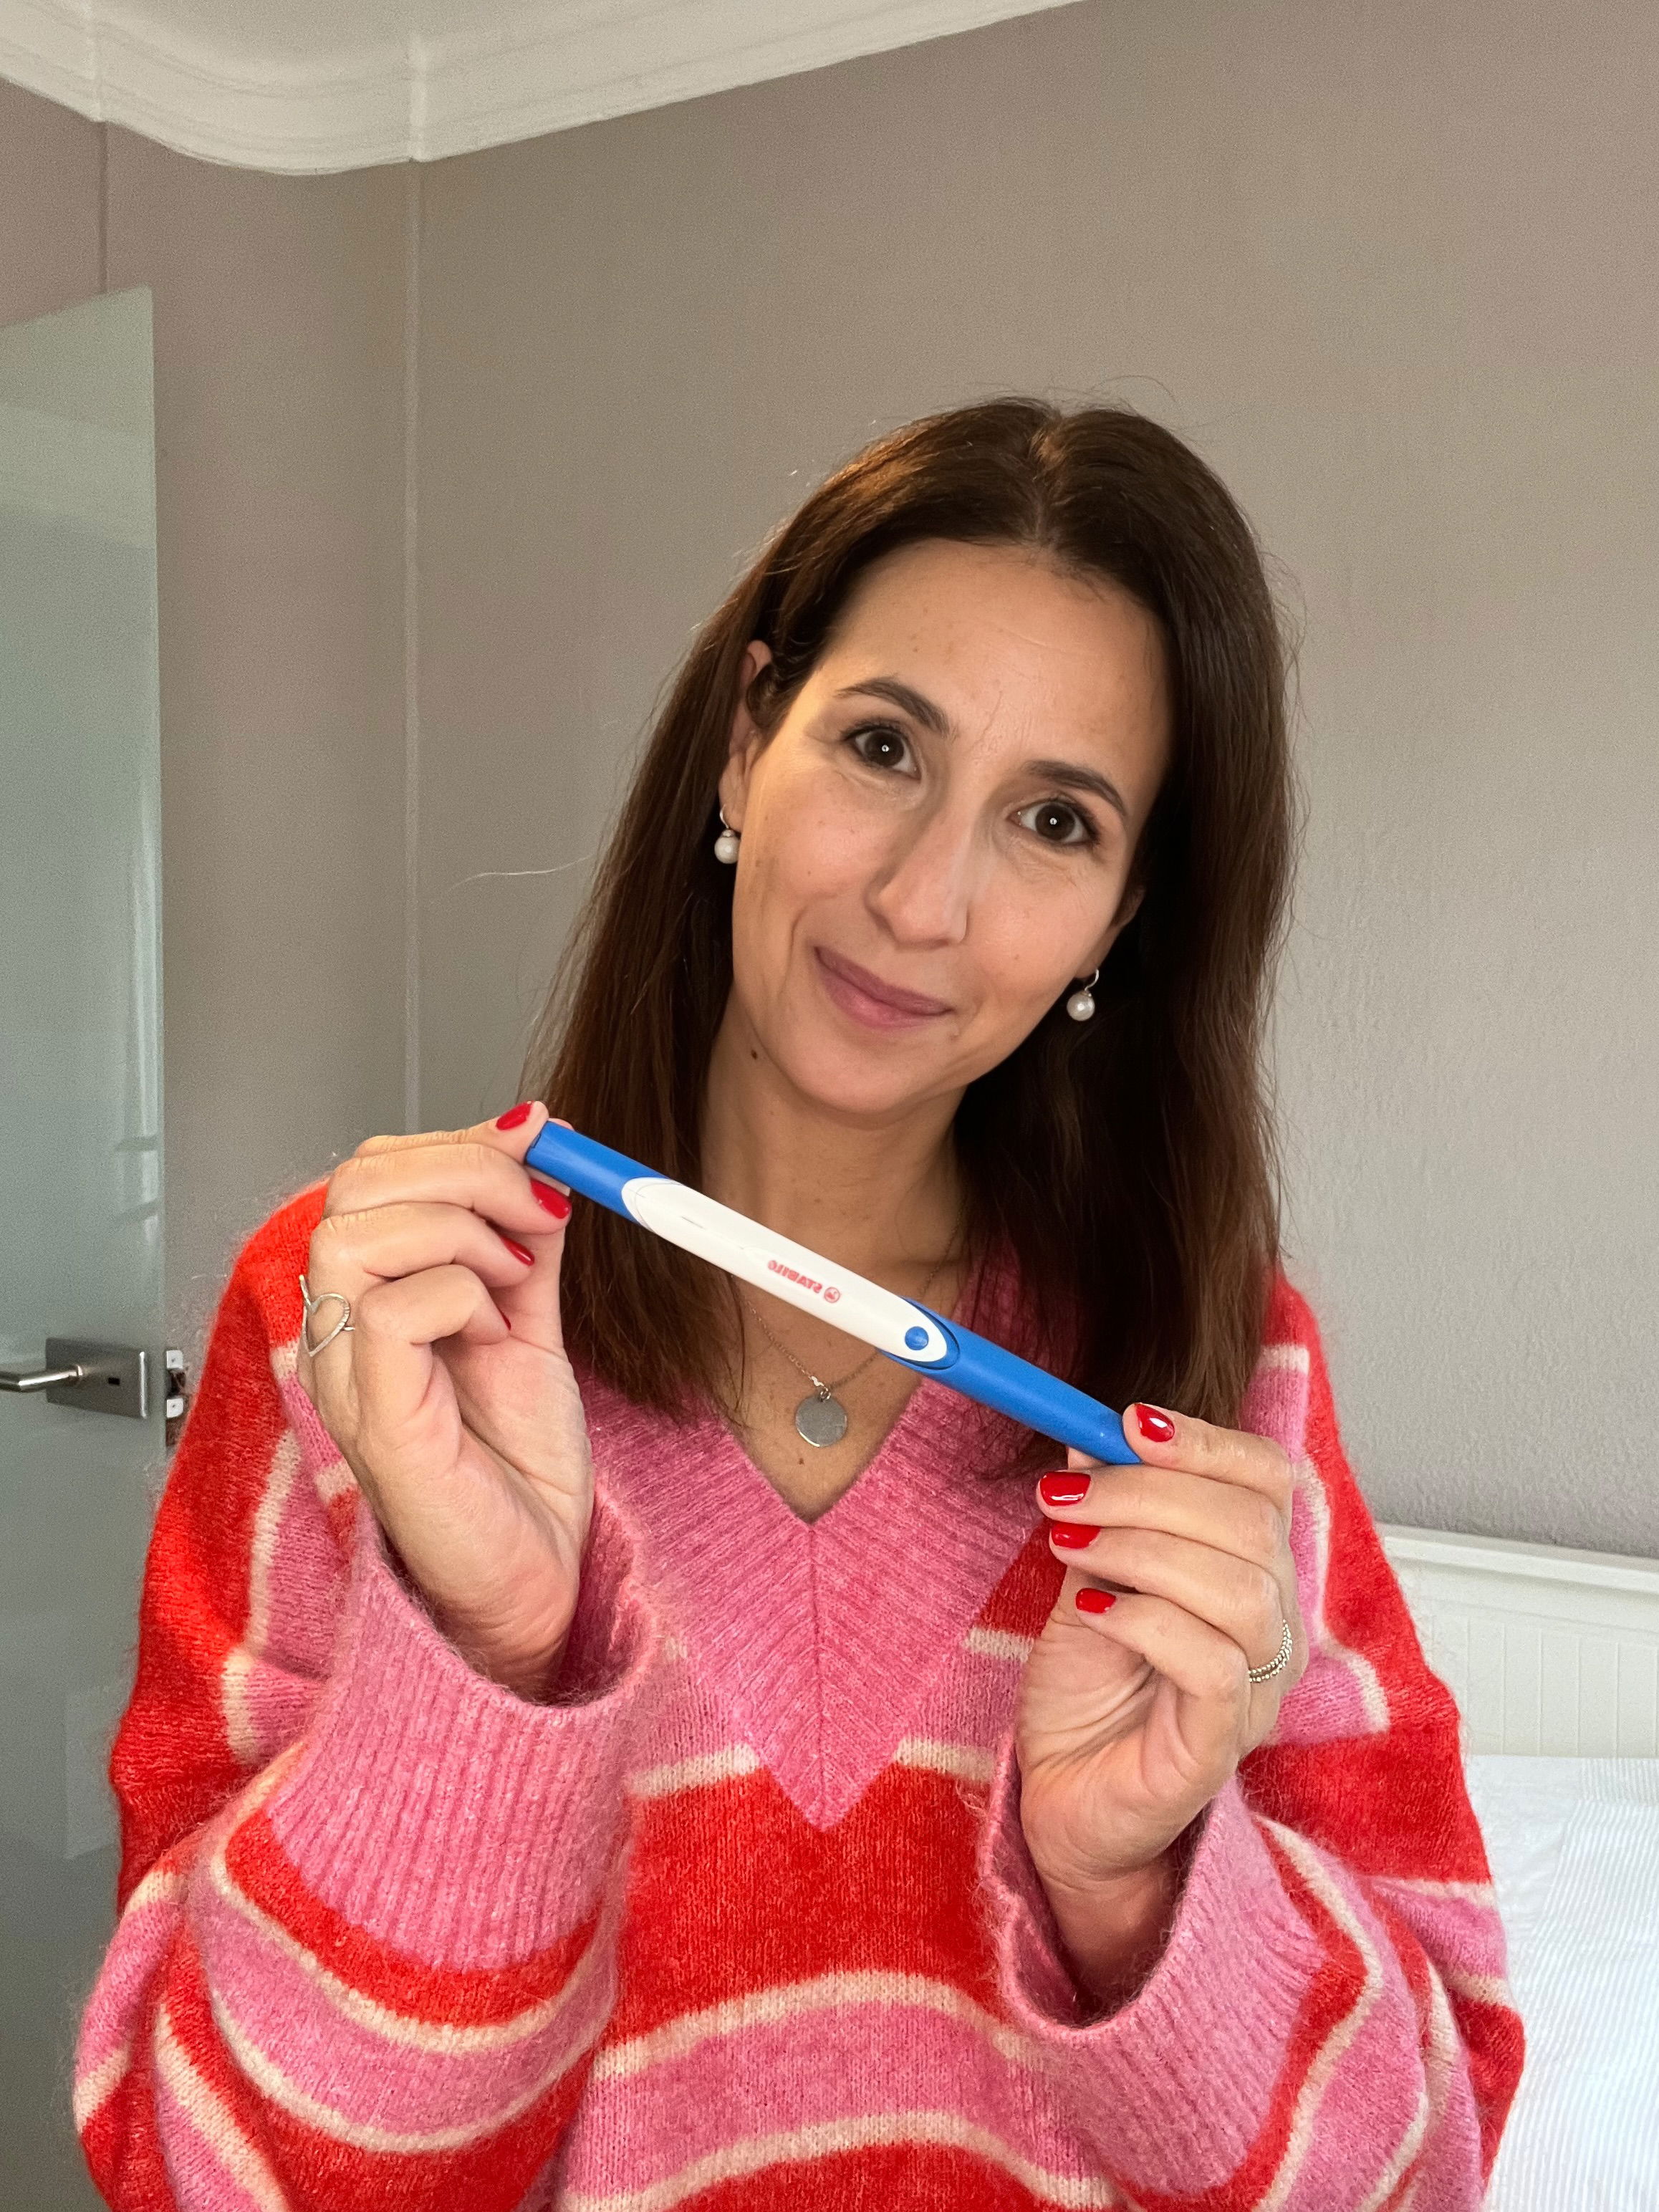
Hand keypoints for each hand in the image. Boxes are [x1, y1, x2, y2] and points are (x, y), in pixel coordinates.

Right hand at [296, 1102, 590, 1699]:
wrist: (537, 1575)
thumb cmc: (517, 1466)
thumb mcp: (533, 1321)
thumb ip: (526, 1241)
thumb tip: (541, 1150)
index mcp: (371, 1296)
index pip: (375, 1172)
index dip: (458, 1139)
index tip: (538, 1138)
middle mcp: (341, 1329)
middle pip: (354, 1184)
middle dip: (465, 1166)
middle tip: (536, 1209)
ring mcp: (346, 1373)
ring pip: (358, 1233)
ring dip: (463, 1230)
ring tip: (514, 1283)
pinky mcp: (373, 1417)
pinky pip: (394, 1306)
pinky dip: (464, 1297)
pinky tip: (495, 1337)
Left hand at [1014, 1401, 1305, 1980]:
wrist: (1064, 1802)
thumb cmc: (1089, 1697)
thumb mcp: (1088, 1580)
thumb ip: (1102, 1514)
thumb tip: (1088, 1436)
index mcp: (1251, 1573)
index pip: (1269, 1482)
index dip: (1206, 1441)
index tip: (1127, 1423)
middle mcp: (1272, 1628)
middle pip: (1250, 1523)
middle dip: (1147, 1491)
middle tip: (1065, 1497)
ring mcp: (1255, 1690)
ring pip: (1237, 1588)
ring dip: (1139, 1548)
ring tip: (1069, 1547)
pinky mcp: (1220, 1744)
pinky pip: (1213, 1663)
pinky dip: (1144, 1618)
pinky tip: (1093, 1611)